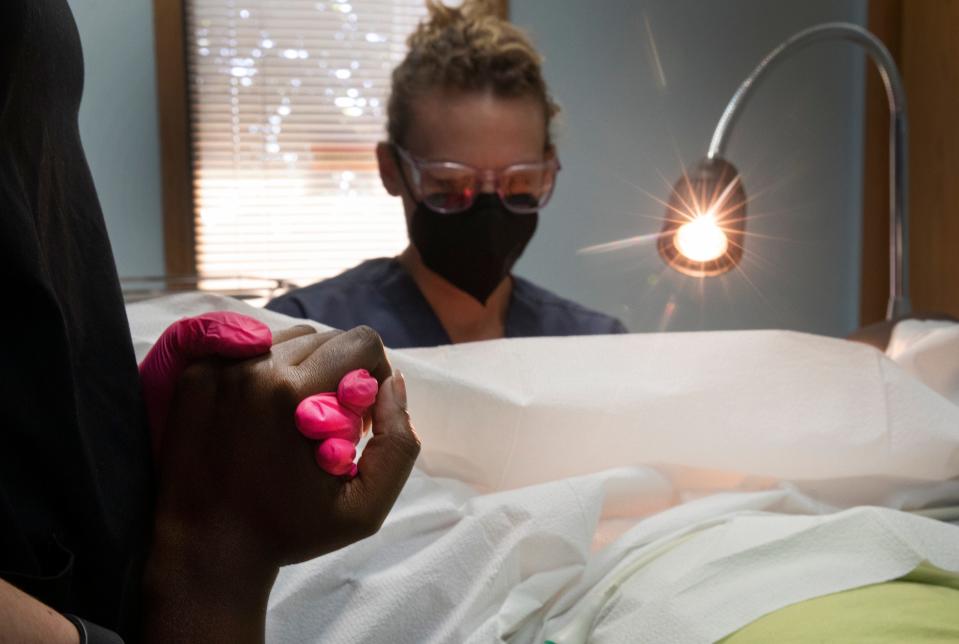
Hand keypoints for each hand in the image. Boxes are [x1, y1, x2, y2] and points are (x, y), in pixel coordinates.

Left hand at [143, 326, 419, 642]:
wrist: (205, 550)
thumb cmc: (288, 532)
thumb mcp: (364, 508)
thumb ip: (399, 444)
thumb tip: (395, 384)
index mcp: (294, 392)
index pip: (362, 343)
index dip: (375, 377)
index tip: (360, 419)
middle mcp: (253, 368)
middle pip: (326, 339)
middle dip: (341, 376)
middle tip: (329, 426)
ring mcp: (217, 367)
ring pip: (289, 340)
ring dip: (305, 370)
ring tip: (295, 419)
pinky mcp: (194, 374)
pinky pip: (248, 348)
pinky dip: (267, 370)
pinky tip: (263, 413)